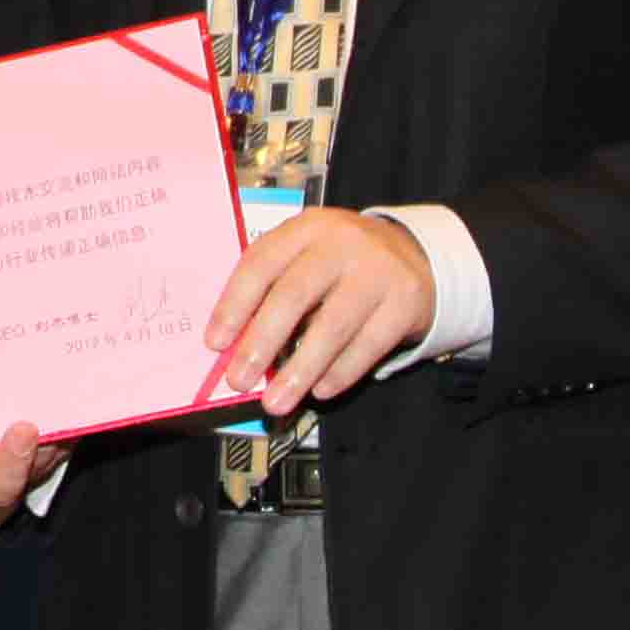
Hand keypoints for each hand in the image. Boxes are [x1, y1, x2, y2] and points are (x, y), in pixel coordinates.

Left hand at [208, 210, 433, 410]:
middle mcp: (342, 244)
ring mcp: (378, 271)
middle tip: (239, 380)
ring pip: (332, 327)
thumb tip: (235, 345)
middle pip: (294, 296)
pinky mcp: (406, 302)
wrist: (414, 254)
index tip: (215, 343)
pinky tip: (319, 391)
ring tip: (276, 401)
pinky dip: (340, 373)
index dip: (234, 305)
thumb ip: (273, 287)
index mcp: (306, 227)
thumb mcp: (307, 254)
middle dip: (261, 343)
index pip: (261, 263)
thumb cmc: (342, 262)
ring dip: (299, 371)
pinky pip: (367, 345)